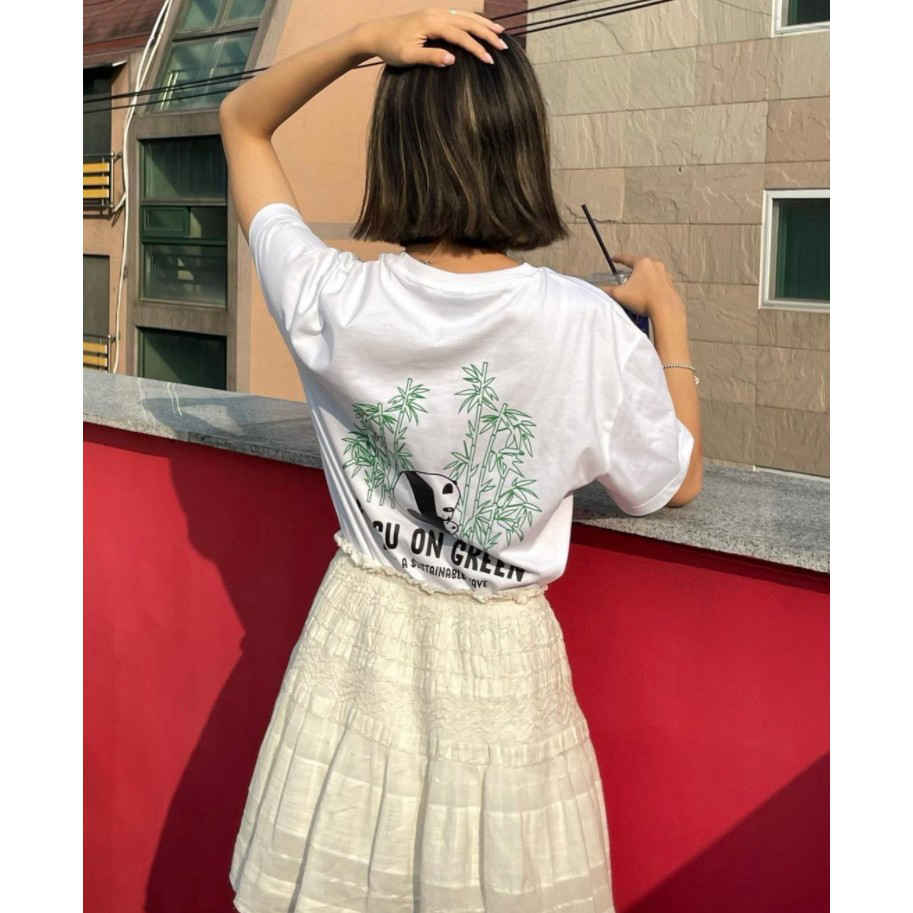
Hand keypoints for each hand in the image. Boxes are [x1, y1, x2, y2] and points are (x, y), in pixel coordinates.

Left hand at [356, 7, 507, 67]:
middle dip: (487, 33)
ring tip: (500, 32)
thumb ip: (430, 57)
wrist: (376, 33)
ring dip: (483, 24)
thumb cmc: (391, 48)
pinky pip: (458, 15)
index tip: (489, 60)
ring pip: (465, 16)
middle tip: (503, 46)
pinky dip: (473, 20)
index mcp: (431, 24)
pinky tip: (481, 25)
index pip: (460, 35)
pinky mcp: (433, 15)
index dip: (476, 47)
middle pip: (467, 22)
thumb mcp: (408, 57)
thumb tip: (452, 60)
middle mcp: (436, 14)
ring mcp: (435, 13)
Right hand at [600, 253, 682, 317]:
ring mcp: (664, 274)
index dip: (618, 258)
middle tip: (625, 276)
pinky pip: (657, 282)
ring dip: (642, 279)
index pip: (627, 258)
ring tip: (636, 289)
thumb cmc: (644, 299)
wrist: (665, 309)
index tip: (614, 258)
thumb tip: (599, 290)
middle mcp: (655, 265)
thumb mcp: (620, 294)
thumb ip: (607, 290)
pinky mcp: (669, 284)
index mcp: (642, 263)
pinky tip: (646, 295)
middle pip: (639, 265)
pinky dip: (650, 286)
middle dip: (632, 271)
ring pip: (649, 274)